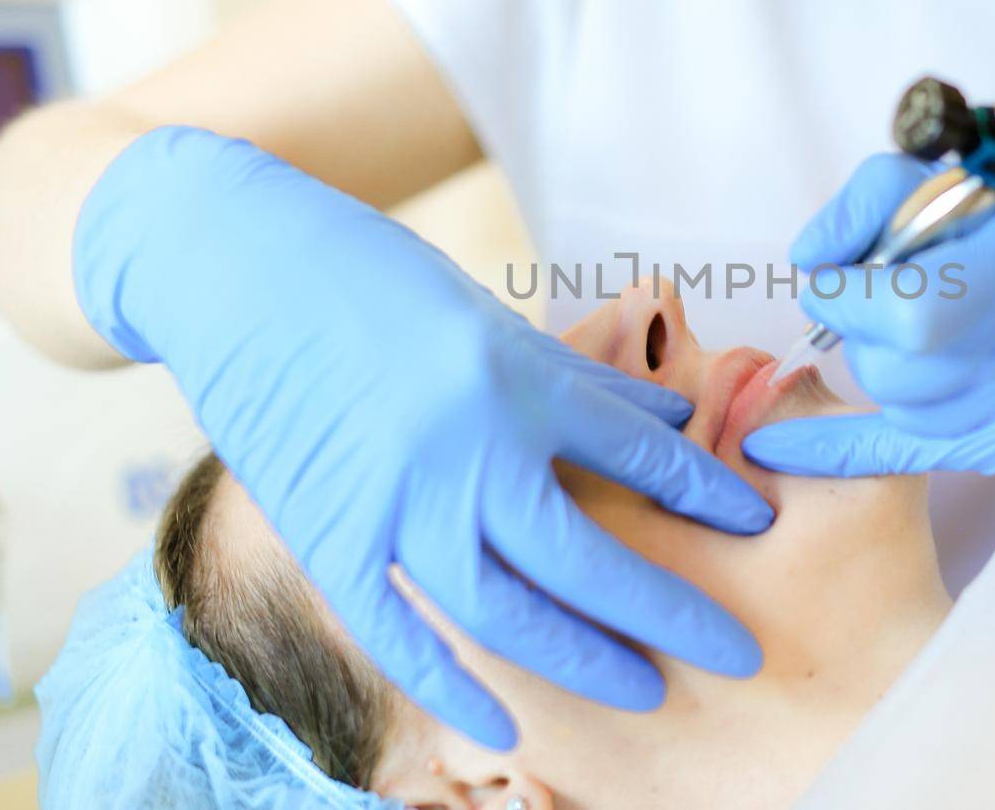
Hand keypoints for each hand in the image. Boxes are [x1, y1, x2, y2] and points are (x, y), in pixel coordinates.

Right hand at [74, 127, 772, 748]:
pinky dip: (451, 687)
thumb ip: (578, 382)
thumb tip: (671, 420)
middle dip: (672, 612)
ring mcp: (393, 501)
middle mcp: (465, 448)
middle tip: (738, 651)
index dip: (706, 494)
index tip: (754, 526)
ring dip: (582, 659)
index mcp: (515, 379)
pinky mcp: (330, 537)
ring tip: (646, 688)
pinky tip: (505, 725)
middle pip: (587, 558)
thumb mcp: (490, 316)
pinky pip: (399, 633)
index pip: (639, 454)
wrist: (240, 269)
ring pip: (505, 612)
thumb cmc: (376, 280)